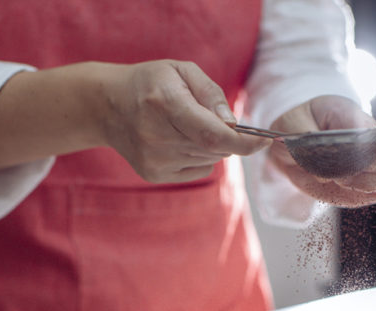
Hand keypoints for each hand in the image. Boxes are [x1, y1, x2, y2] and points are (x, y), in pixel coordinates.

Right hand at [101, 60, 270, 182]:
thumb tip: (232, 123)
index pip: (213, 133)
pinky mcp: (154, 175)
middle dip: (227, 135)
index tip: (266, 141)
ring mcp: (155, 160)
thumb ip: (211, 93)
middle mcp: (157, 136)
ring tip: (184, 125)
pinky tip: (177, 140)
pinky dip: (199, 156)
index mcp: (165, 104)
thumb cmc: (152, 83)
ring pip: (209, 159)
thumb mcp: (182, 71)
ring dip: (210, 144)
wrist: (108, 106)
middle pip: (215, 147)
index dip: (244, 142)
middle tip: (209, 116)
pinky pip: (198, 170)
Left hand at [265, 95, 375, 210]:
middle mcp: (374, 142)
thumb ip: (307, 138)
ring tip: (344, 182)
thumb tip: (324, 166)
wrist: (296, 146)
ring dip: (374, 185)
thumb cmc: (298, 129)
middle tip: (345, 173)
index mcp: (356, 119)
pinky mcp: (373, 188)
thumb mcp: (292, 124)